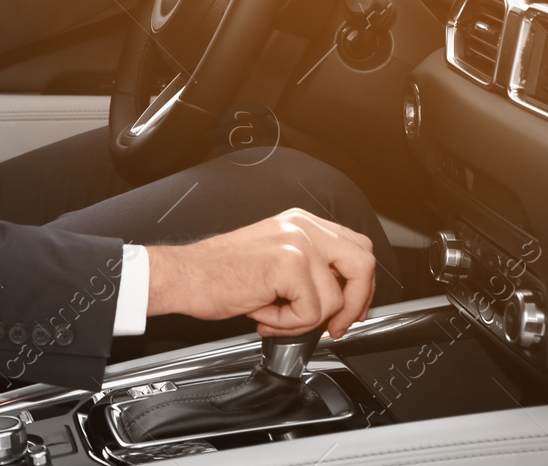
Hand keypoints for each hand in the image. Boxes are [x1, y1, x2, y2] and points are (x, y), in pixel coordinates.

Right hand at [144, 208, 375, 337]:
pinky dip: (287, 325)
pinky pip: (310, 313)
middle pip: (362, 264)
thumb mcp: (273, 257)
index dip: (360, 285)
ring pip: (334, 300)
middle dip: (355, 304)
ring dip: (304, 321)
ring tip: (273, 316)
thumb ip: (309, 267)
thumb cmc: (219, 273)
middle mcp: (303, 226)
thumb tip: (341, 299)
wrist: (185, 276)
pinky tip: (263, 314)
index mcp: (301, 222)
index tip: (351, 309)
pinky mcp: (288, 265)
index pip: (357, 247)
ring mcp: (297, 243)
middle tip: (336, 326)